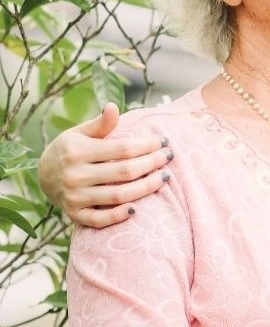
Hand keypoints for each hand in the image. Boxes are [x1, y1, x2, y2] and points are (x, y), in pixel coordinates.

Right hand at [39, 103, 172, 227]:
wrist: (43, 176)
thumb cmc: (70, 149)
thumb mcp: (80, 133)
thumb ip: (100, 124)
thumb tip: (113, 107)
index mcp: (78, 152)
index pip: (123, 149)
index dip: (147, 145)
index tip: (164, 141)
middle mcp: (75, 176)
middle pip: (125, 172)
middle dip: (152, 164)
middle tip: (169, 157)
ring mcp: (75, 198)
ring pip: (118, 196)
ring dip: (146, 188)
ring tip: (165, 177)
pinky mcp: (74, 215)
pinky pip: (99, 220)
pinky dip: (117, 216)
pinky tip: (136, 208)